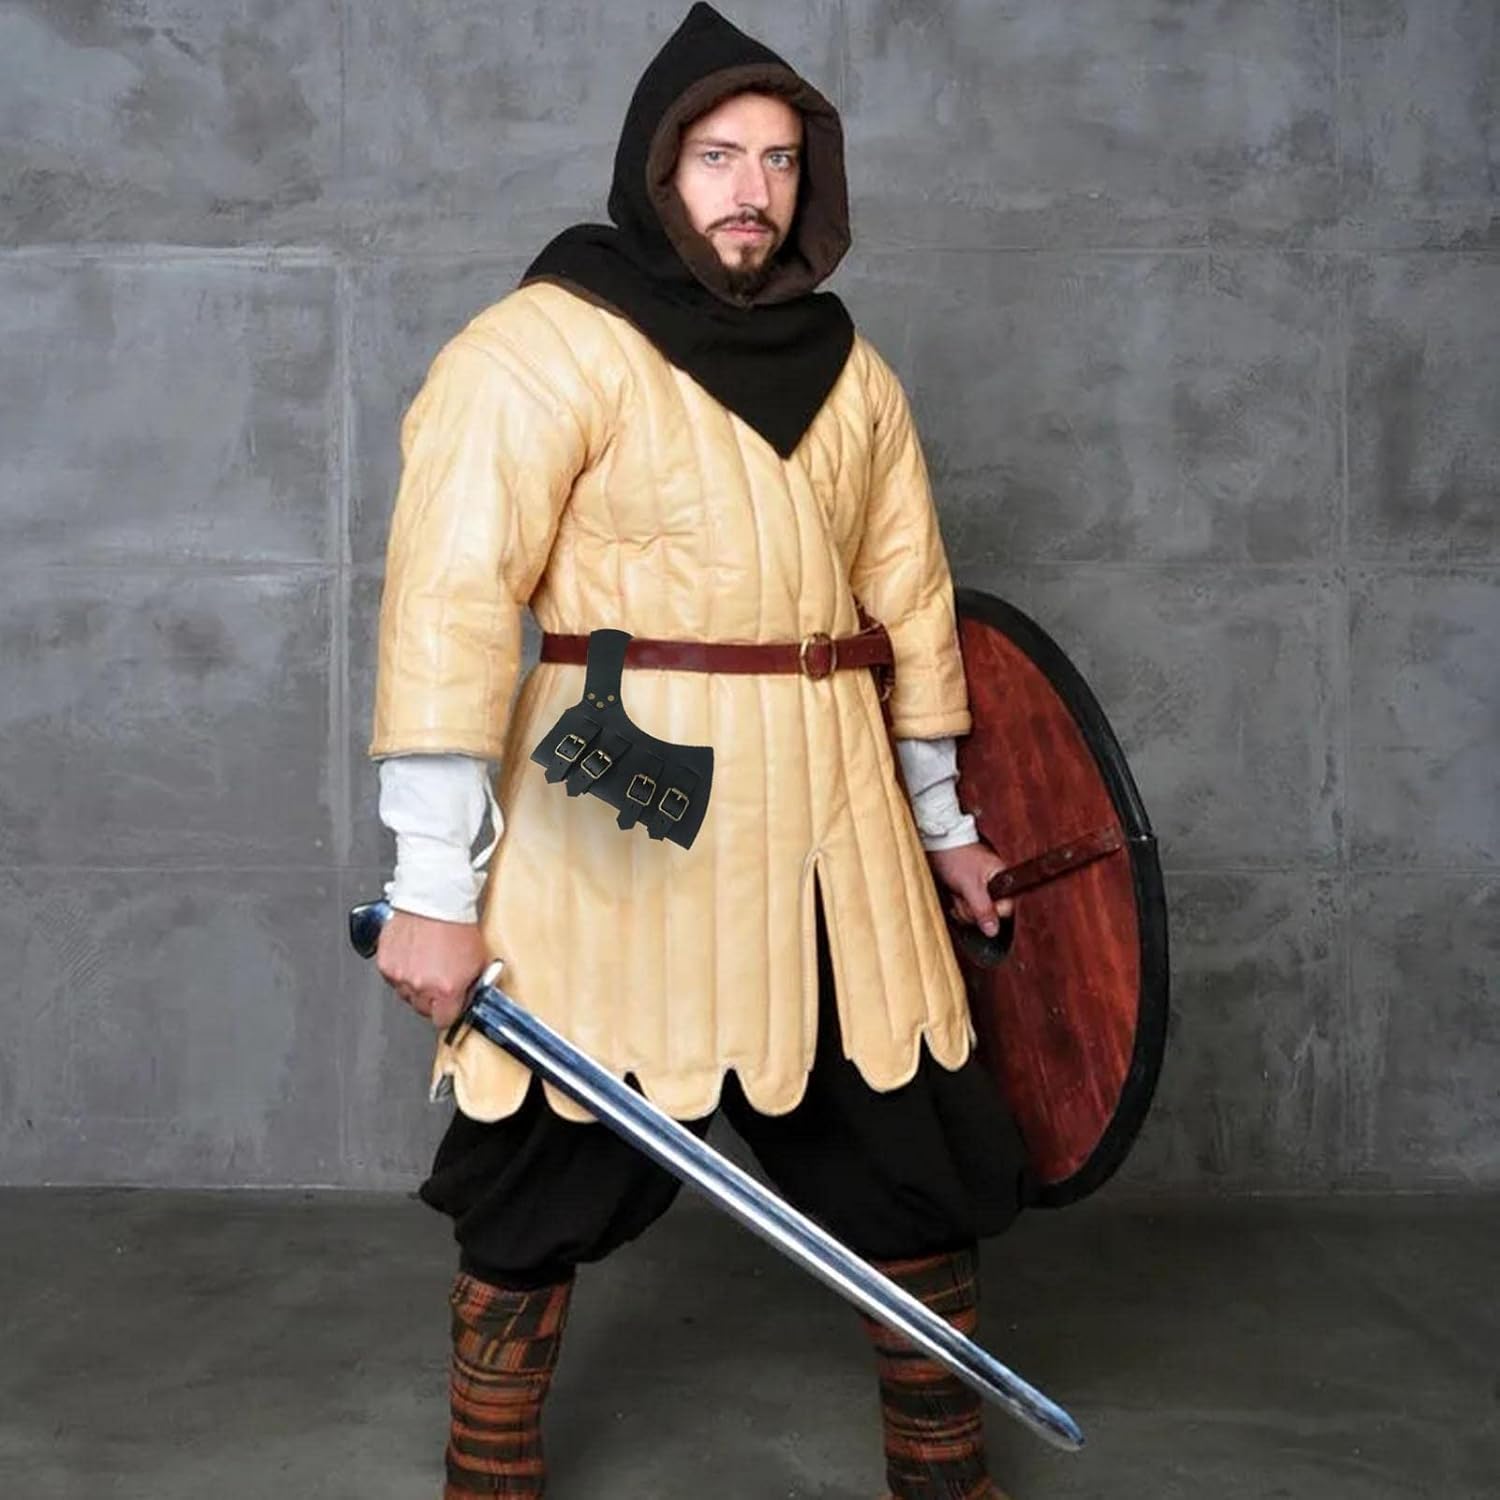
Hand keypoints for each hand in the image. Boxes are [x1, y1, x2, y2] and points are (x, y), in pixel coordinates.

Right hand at [375, 910, 489, 1028]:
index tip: (449, 1007)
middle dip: (431, 998)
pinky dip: (401, 969)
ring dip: (414, 983)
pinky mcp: (385, 963)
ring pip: (405, 993)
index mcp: (446, 989)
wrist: (434, 900)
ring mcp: (400, 975)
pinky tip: (413, 954)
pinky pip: (392, 977)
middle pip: (423, 1008)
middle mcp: (420, 986)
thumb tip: (465, 999)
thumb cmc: (456, 924)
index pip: (443, 1020)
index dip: (448, 1013)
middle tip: (438, 979)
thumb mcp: (477, 960)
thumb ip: (469, 986)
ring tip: (426, 961)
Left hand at [926, 839, 1014, 936]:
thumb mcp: (970, 885)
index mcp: (1002, 878)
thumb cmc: (956, 857)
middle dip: (972, 910)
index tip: (976, 905)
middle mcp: (995, 884)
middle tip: (962, 896)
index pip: (1006, 908)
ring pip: (977, 913)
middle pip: (990, 914)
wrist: (938, 843)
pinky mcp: (970, 891)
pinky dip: (959, 906)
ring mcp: (982, 888)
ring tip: (957, 893)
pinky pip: (968, 908)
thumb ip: (983, 909)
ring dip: (963, 908)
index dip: (990, 912)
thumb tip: (994, 930)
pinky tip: (954, 896)